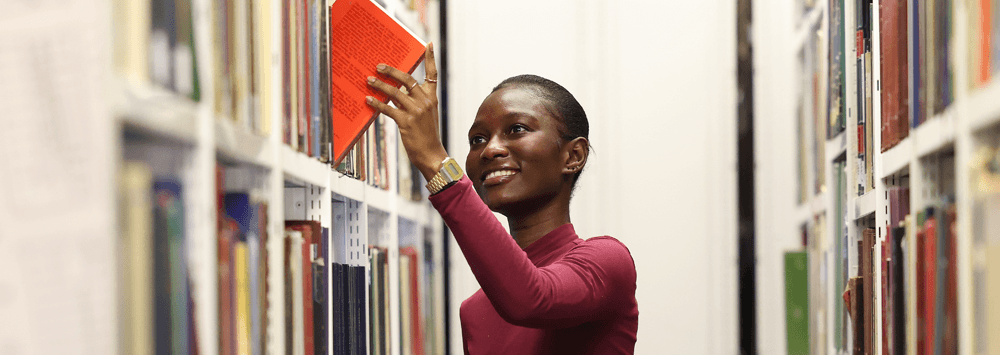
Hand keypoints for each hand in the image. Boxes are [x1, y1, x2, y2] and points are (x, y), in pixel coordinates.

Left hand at [366, 43, 448, 180]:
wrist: (432, 154)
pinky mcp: (406, 121)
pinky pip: (388, 108)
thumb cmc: (426, 135)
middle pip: (407, 79)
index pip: (432, 74)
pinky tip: (368, 99)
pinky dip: (376, 103)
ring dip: (380, 85)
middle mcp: (425, 102)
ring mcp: (416, 111)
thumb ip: (415, 102)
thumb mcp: (426, 115)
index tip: (428, 45)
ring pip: (395, 92)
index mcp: (431, 98)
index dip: (431, 58)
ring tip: (368, 80)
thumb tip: (395, 91)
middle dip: (391, 71)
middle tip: (379, 66)